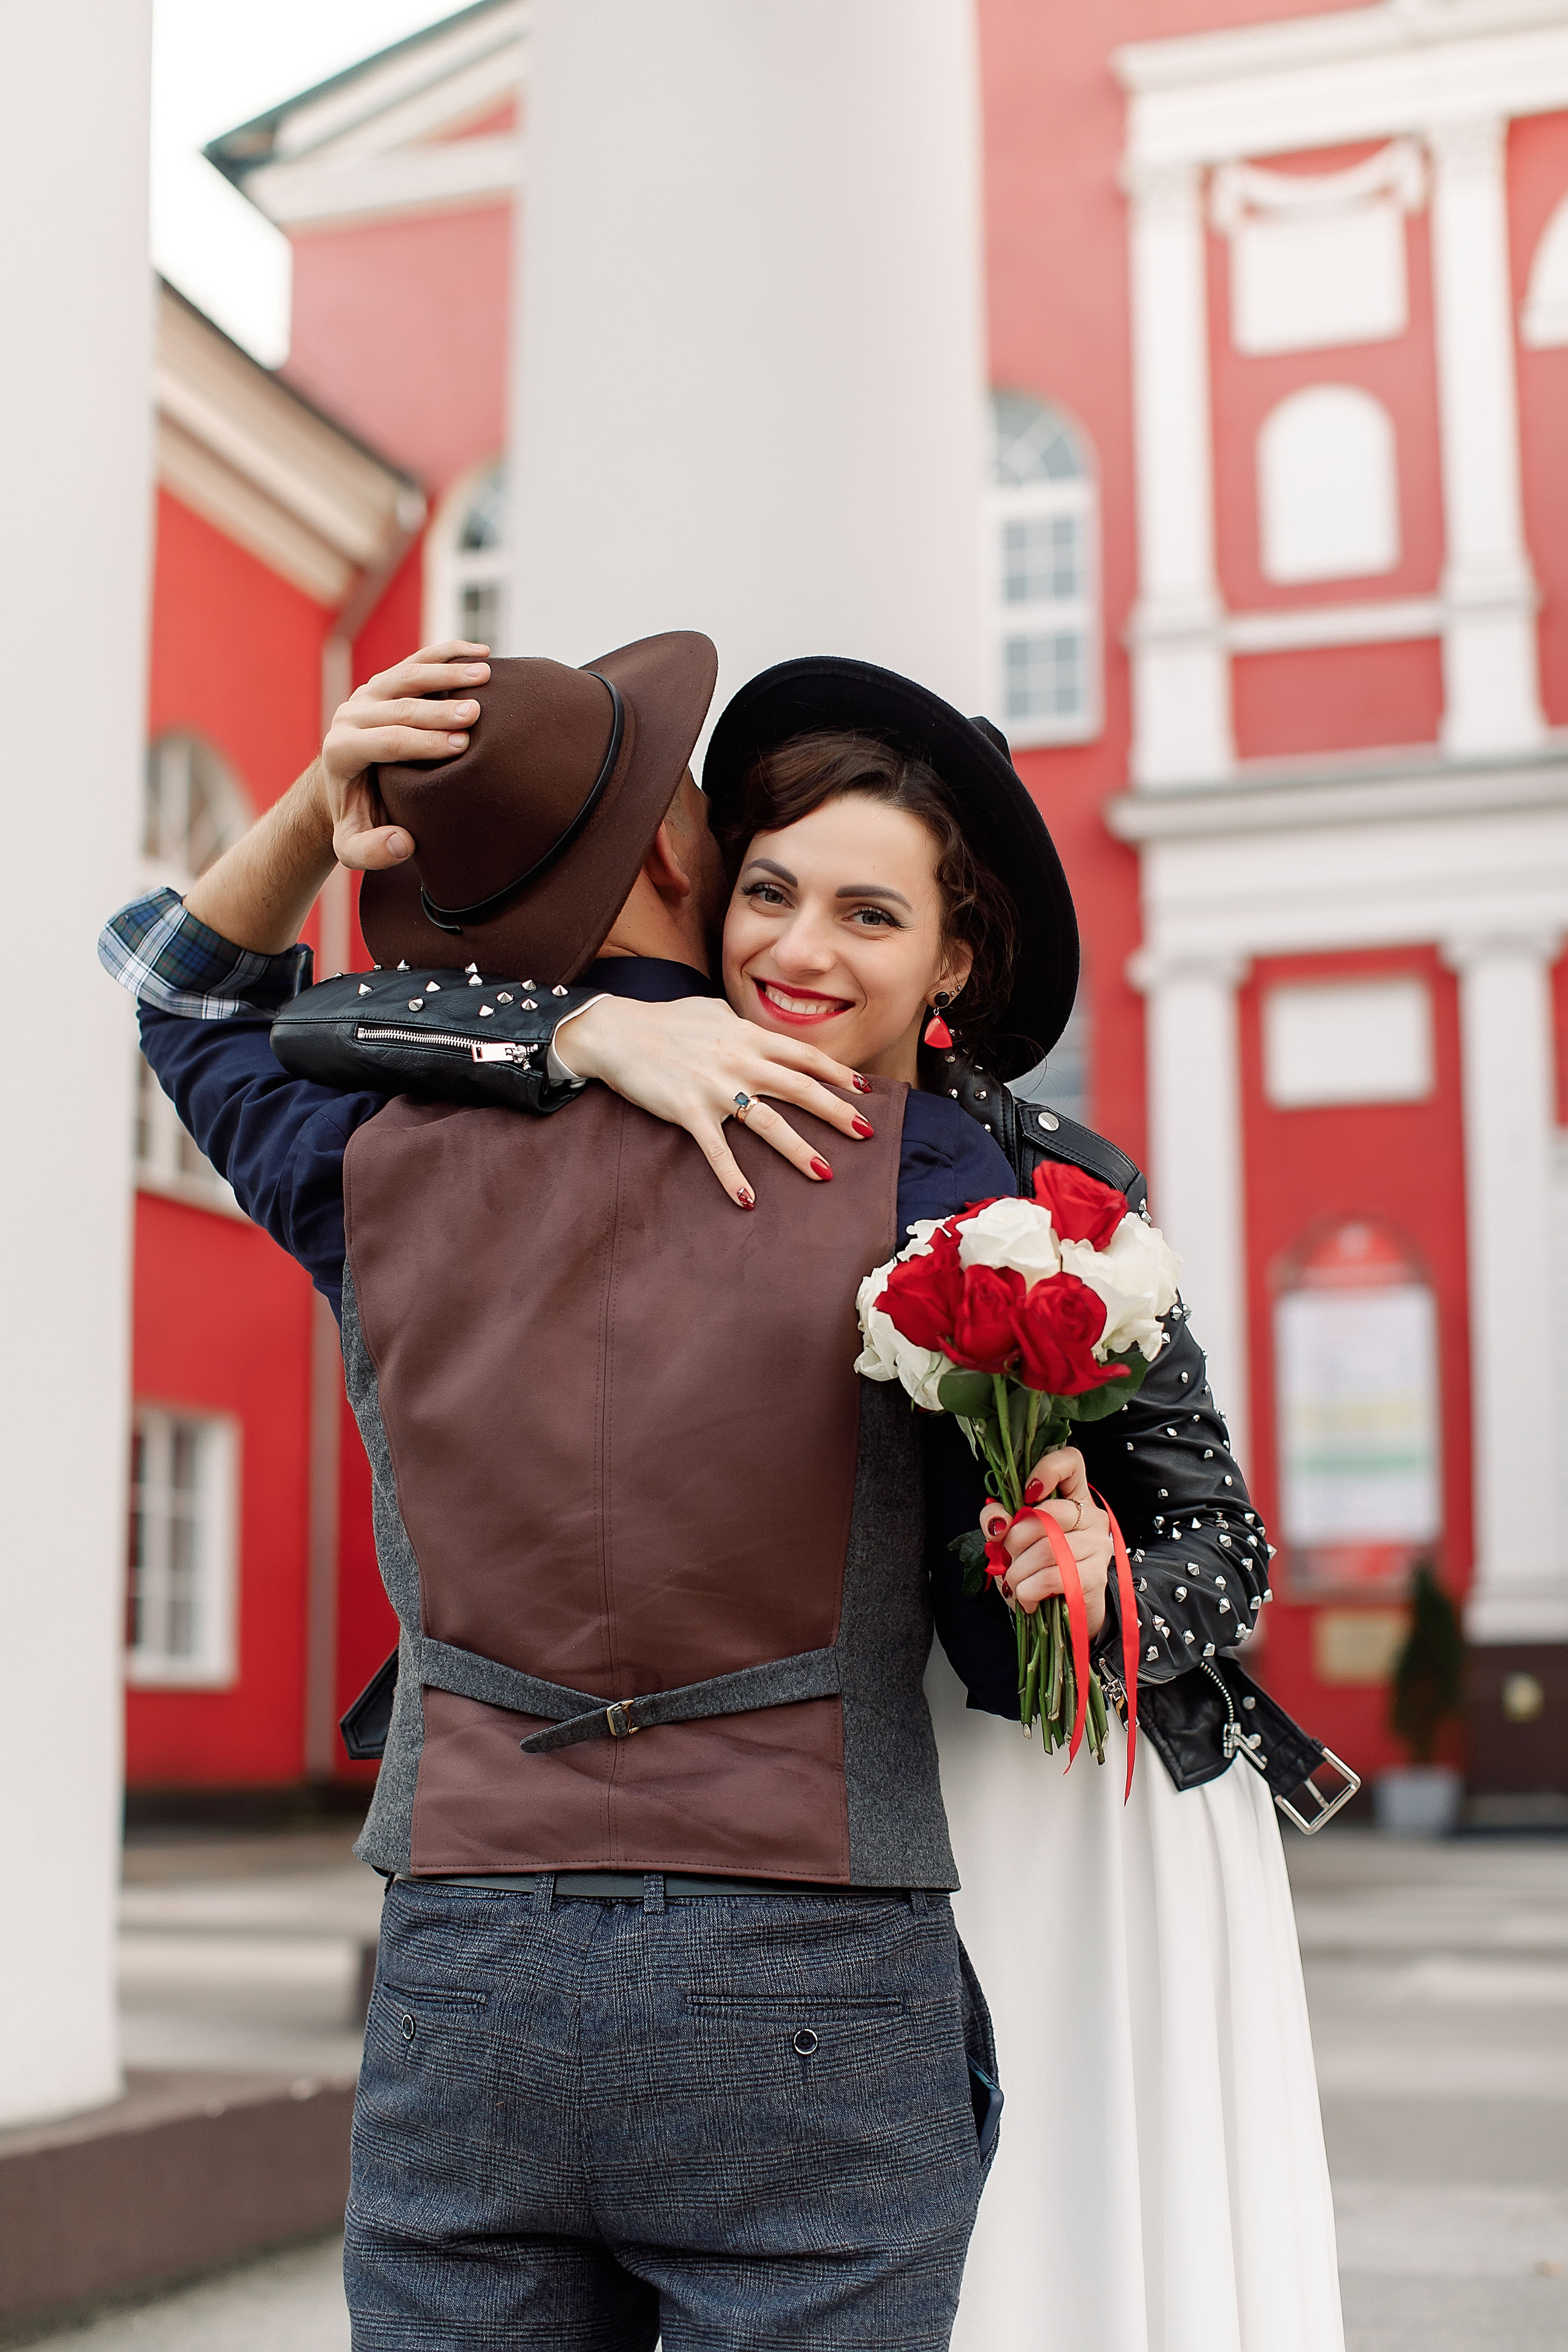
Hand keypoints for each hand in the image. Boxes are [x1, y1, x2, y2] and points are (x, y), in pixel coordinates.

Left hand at [320, 640, 491, 871]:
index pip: (384, 740)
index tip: (460, 745)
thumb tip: (402, 843)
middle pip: (398, 705)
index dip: (422, 742)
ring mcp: (368, 693)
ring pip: (408, 674)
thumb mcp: (352, 846)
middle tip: (476, 713)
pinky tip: (480, 653)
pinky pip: (417, 660)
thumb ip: (370, 852)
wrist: (346, 783)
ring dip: (448, 673)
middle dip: (439, 709)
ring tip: (485, 675)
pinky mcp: (386, 680)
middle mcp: (350, 715)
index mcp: (341, 750)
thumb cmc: (360, 816)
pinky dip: (448, 653)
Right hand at [556, 994, 877, 1205]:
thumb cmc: (666, 1021)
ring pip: (769, 1123)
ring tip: (824, 1172)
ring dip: (799, 1149)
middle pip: (800, 1088)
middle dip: (837, 1112)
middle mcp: (741, 1060)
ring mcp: (716, 1087)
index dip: (837, 1073)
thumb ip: (741, 1024)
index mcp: (748, 1036)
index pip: (804, 1055)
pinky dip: (733, 1177)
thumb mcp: (712, 1011)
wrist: (618, 1032)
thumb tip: (757, 1030)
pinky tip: (747, 1201)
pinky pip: (717, 1149)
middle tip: (866, 1133)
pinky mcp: (689, 1111)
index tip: (863, 1089)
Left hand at [980, 1446, 1109, 1636]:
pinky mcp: (1095, 1576)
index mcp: (1074, 1497)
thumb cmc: (1039, 1570)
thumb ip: (1000, 1520)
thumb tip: (997, 1520)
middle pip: (1048, 1512)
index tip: (1025, 1495)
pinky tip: (1026, 1596)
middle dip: (1015, 1538)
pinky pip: (1052, 1577)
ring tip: (1014, 1581)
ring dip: (1018, 1570)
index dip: (1046, 1469)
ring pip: (1047, 1548)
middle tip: (1007, 1556)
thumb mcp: (1013, 1540)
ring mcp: (1097, 1545)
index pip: (1071, 1461)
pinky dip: (1028, 1590)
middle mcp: (1091, 1516)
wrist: (1068, 1614)